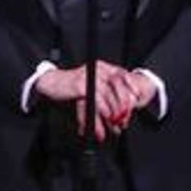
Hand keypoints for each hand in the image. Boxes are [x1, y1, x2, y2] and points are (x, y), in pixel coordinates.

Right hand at [33, 62, 153, 138]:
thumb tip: (122, 106)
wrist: (51, 82)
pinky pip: (97, 99)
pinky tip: (107, 117)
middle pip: (117, 85)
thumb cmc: (72, 86)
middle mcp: (98, 69)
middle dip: (124, 102)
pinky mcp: (82, 86)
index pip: (122, 74)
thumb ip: (105, 91)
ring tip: (117, 123)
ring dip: (114, 110)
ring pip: (108, 94)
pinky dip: (103, 110)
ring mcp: (90, 76)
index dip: (131, 85)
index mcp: (103, 67)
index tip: (139, 96)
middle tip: (127, 116)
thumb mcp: (92, 85)